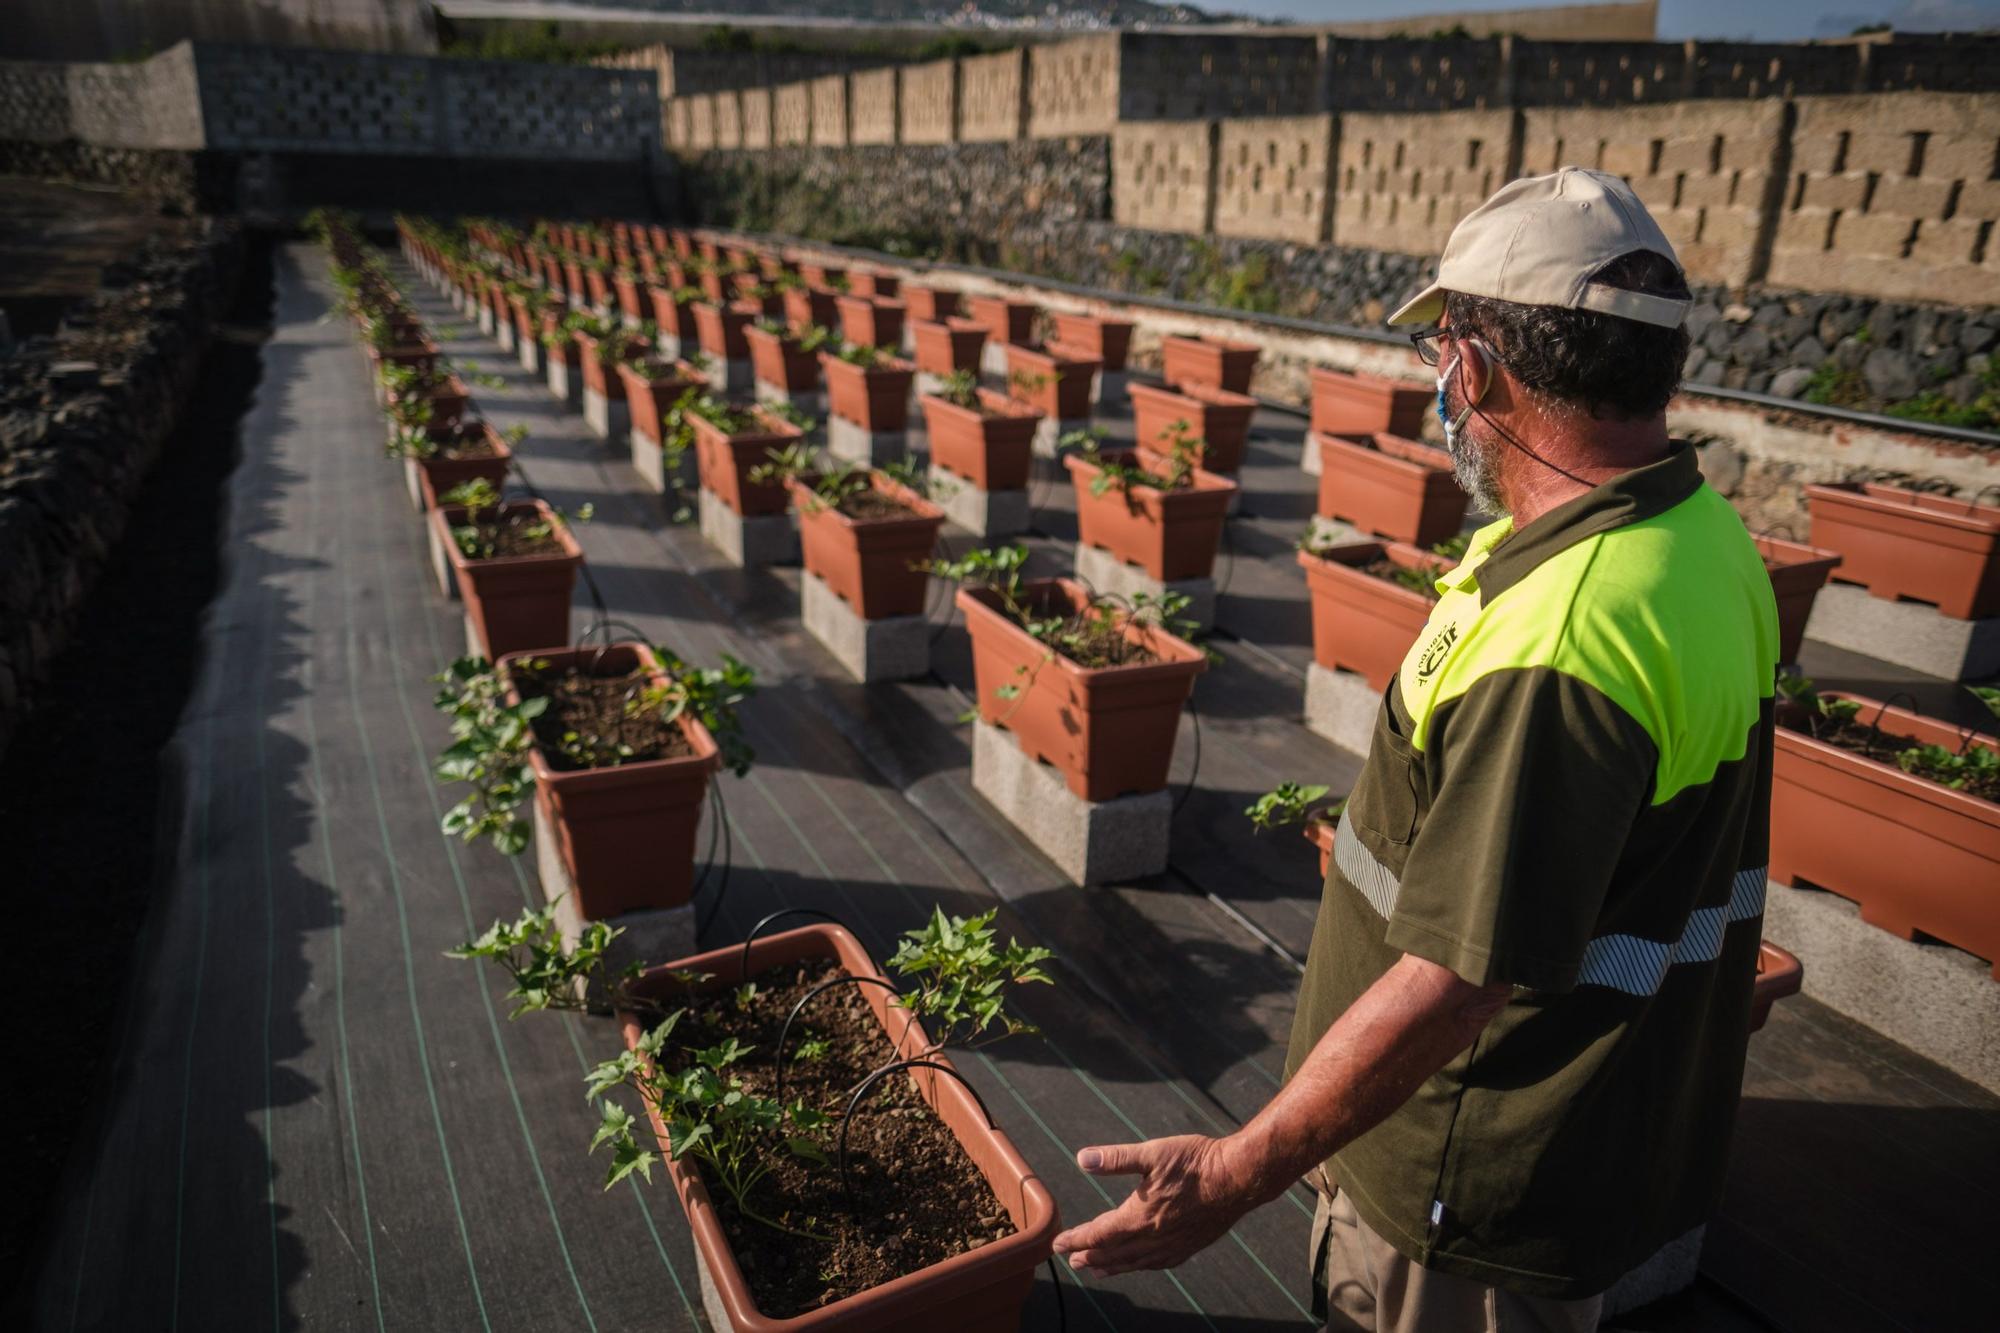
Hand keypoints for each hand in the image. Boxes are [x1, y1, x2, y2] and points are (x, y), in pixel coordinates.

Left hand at [1050, 1134, 1256, 1276]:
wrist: (1238, 1178)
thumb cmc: (1196, 1162)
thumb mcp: (1152, 1153)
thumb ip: (1116, 1159)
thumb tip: (1082, 1159)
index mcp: (1139, 1217)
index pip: (1098, 1235)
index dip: (1076, 1239)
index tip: (1058, 1243)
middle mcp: (1153, 1238)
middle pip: (1113, 1254)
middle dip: (1089, 1256)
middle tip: (1071, 1259)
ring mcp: (1172, 1246)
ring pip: (1134, 1262)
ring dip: (1111, 1265)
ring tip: (1096, 1269)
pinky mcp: (1189, 1246)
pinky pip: (1158, 1264)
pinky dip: (1140, 1266)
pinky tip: (1139, 1264)